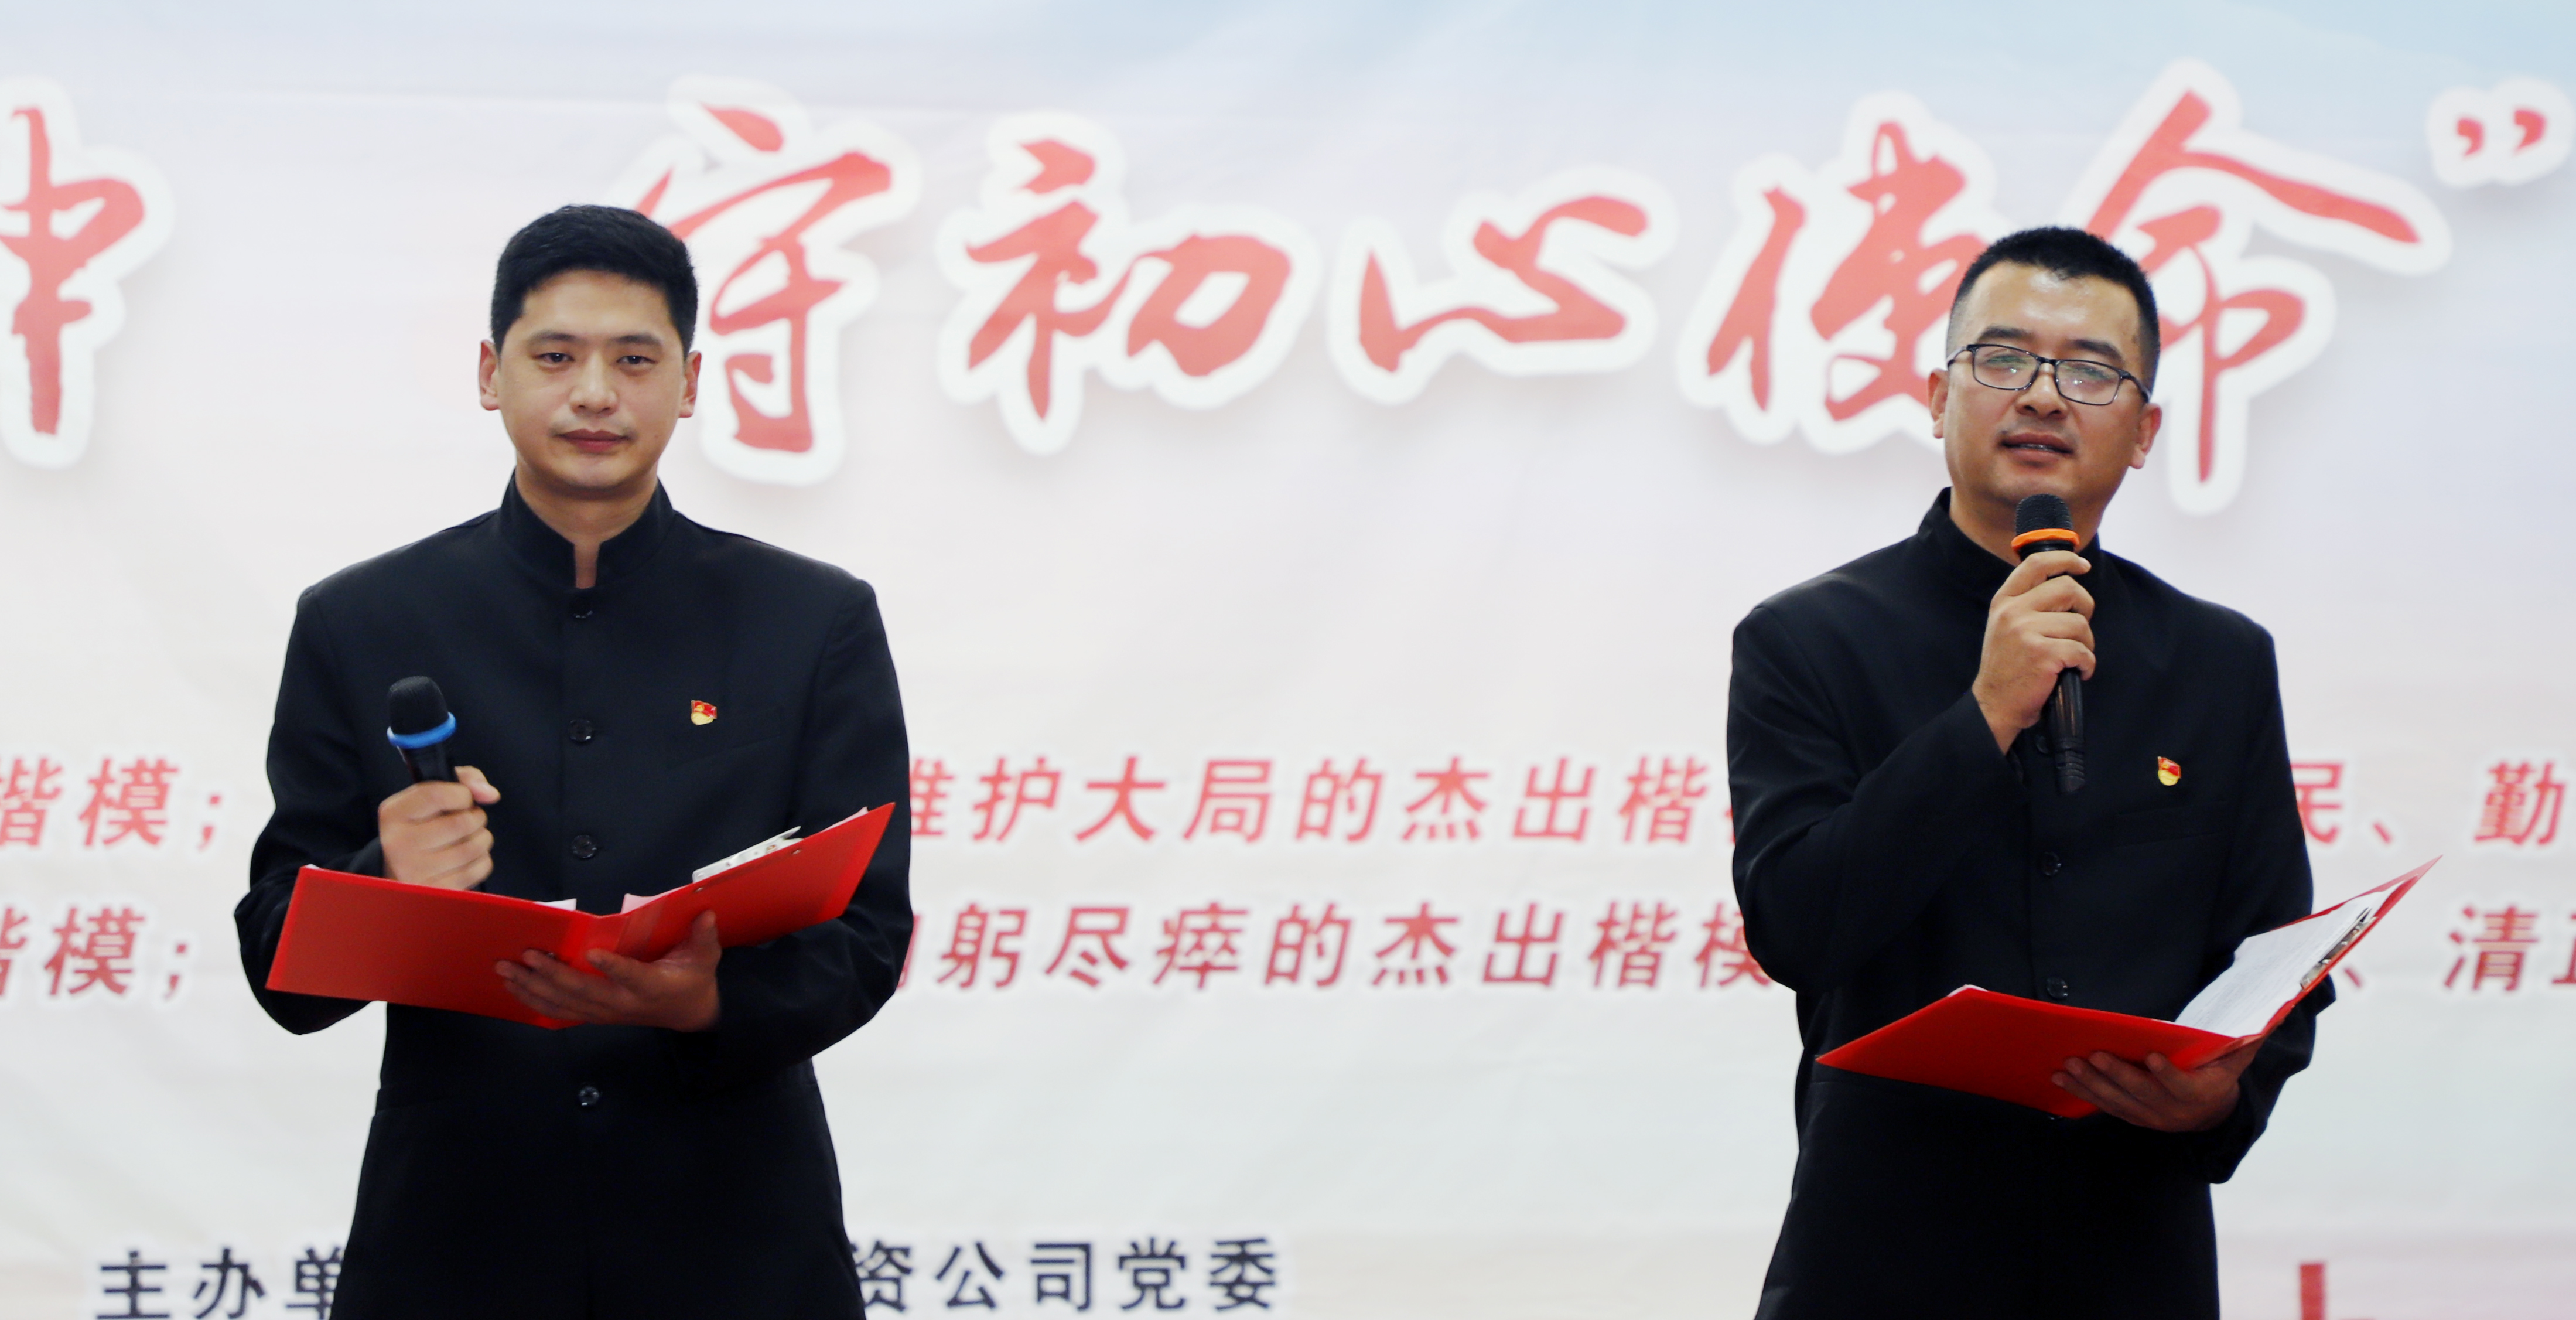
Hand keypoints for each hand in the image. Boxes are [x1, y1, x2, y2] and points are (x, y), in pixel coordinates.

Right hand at [378, 766, 501, 888]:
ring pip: (473, 847)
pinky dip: (482, 859)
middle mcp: (399, 843)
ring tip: (469, 837)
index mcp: (394, 814)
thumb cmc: (421, 826)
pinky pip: (478, 869)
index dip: (463, 794)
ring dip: (482, 838)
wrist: (400, 869)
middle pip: (461, 823)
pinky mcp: (436, 890)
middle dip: (476, 817)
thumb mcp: (429, 795)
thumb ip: (463, 780)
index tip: (464, 799)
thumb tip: (490, 794)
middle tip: (468, 820)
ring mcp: (415, 871)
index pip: (437, 795)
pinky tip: (468, 858)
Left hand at [497, 910, 721, 1031]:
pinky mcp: (595, 1016)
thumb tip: (706, 913)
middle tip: (525, 955)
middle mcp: (623, 1003)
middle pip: (583, 992)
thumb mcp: (705, 957)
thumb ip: (703, 936)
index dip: (612, 967)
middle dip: (551, 975)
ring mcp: (606, 1013)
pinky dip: (534, 1001)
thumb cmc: (693, 979)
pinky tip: (514, 988)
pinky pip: (560, 1012)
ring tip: (506, 971)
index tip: (591, 953)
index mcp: (651, 986)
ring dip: (532, 988)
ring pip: (564, 1004)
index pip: (630, 976)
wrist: (689, 1015)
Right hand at [1972, 550, 2094, 752]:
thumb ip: (2027, 604)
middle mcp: (2012, 612)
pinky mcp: (2042, 654)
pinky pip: (2082, 651)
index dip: (2065, 559)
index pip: (2035, 564)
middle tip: (2079, 627)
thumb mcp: (2005, 627)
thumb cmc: (2007, 668)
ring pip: (2079, 623)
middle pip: (2067, 588)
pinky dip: (2087, 664)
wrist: (1994, 704)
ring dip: (2086, 643)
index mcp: (2004, 602)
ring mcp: (2026, 632)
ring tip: (2073, 657)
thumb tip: (2067, 589)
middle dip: (2085, 607)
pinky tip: (2077, 672)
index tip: (2082, 565)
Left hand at [2053, 1039, 2259, 1131]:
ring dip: (2091, 1084)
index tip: (2154, 1057)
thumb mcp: (2235, 1061)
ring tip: (2069, 1066)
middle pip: (2142, 1093)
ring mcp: (2150, 1117)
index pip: (2184, 1086)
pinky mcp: (2132, 1117)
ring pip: (2118, 1102)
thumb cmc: (2218, 1076)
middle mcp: (2173, 1111)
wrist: (2212, 1116)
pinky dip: (2083, 1093)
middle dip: (2116, 1074)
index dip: (2169, 1075)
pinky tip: (2062, 1079)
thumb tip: (2267, 1018)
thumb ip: (2244, 1041)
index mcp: (2200, 1094)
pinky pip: (2105, 1106)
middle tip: (2093, 1055)